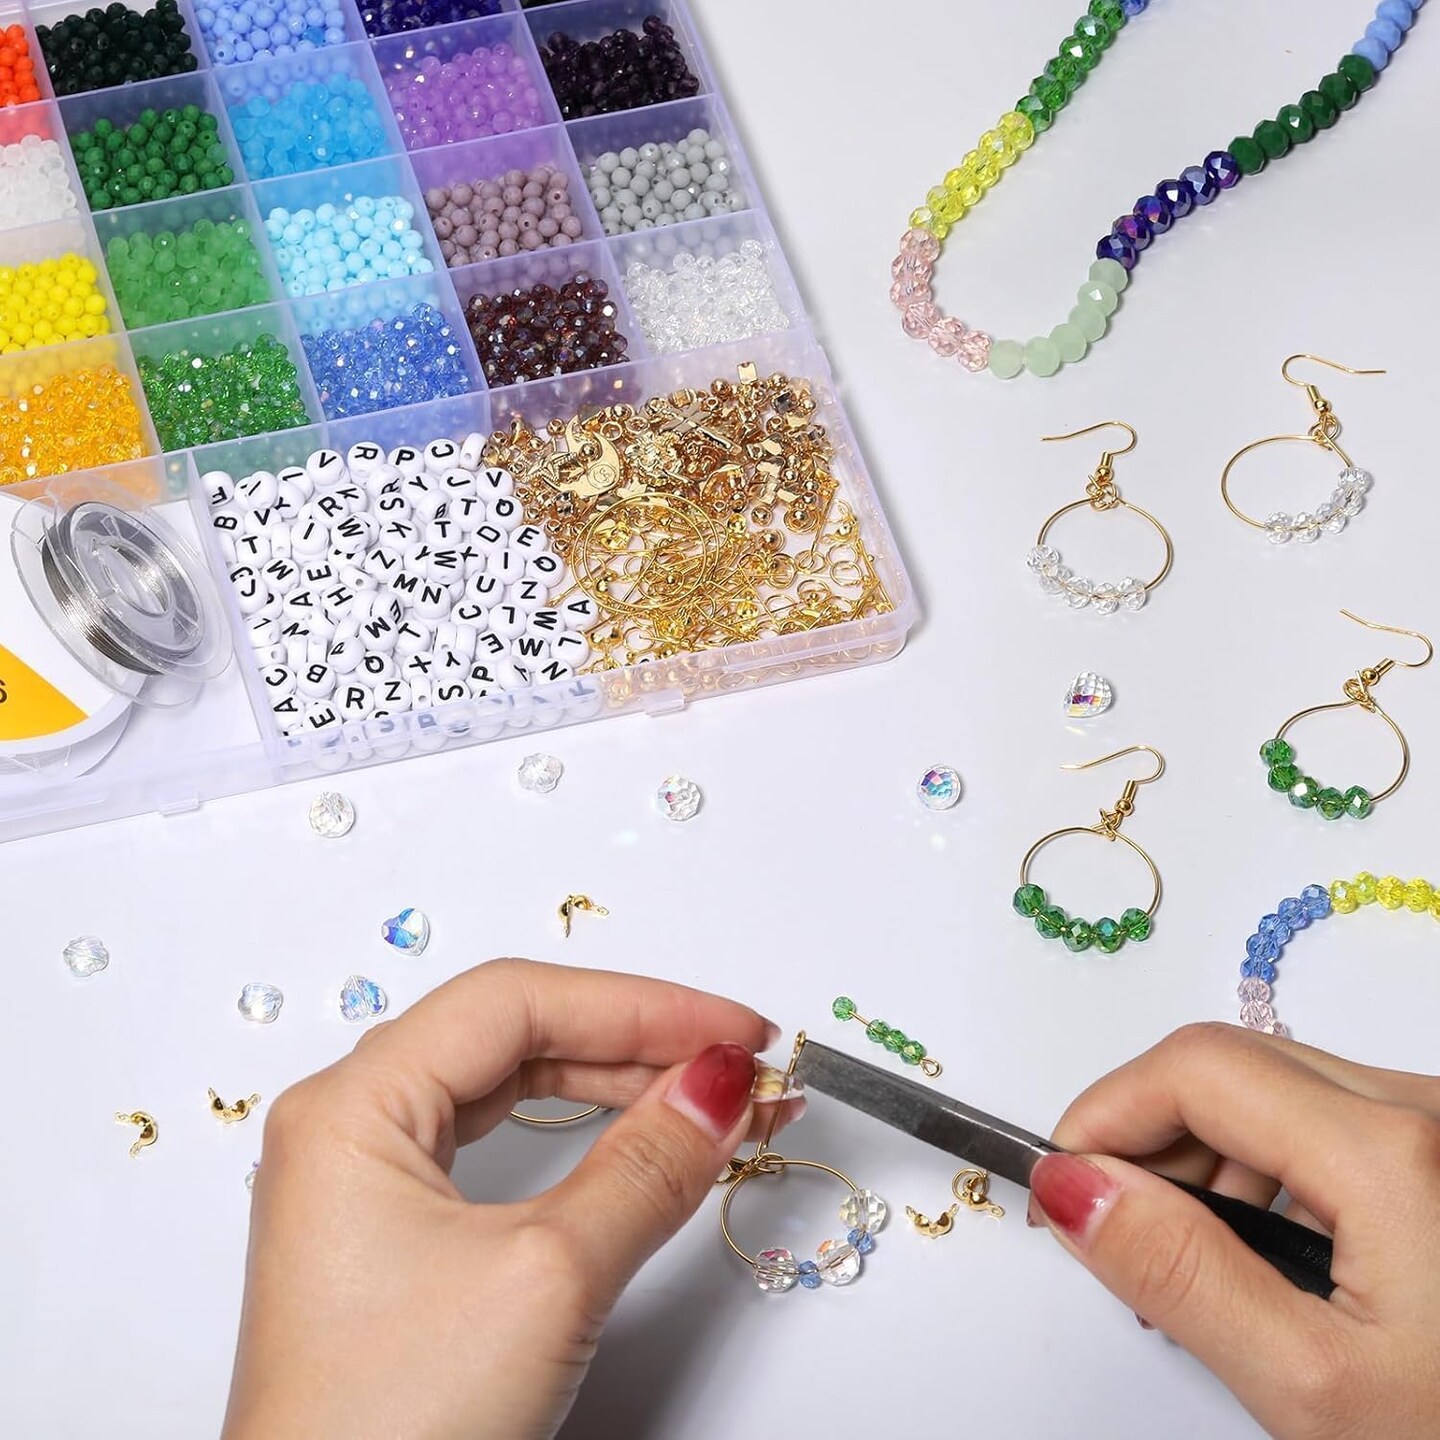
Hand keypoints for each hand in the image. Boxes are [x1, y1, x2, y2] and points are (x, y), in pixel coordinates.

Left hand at [223, 959, 795, 1439]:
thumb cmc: (391, 1430)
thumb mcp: (548, 1277)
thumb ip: (646, 1165)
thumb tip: (720, 1087)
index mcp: (351, 1109)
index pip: (516, 1004)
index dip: (640, 1005)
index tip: (735, 1033)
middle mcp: (347, 1127)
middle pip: (515, 1035)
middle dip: (639, 1043)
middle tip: (740, 1065)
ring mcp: (368, 1181)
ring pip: (512, 1086)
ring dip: (620, 1085)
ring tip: (714, 1099)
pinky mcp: (397, 1234)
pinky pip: (501, 1143)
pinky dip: (583, 1136)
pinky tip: (640, 1135)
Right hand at [1029, 1022, 1439, 1438]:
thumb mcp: (1312, 1387)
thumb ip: (1179, 1274)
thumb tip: (1071, 1187)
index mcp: (1393, 1154)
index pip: (1195, 1068)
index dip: (1105, 1111)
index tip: (1061, 1183)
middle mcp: (1428, 1114)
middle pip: (1234, 1068)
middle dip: (1149, 1137)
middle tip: (1115, 1236)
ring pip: (1279, 1090)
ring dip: (1206, 1156)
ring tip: (1191, 1265)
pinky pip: (1330, 1122)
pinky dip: (1267, 1169)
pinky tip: (1264, 1253)